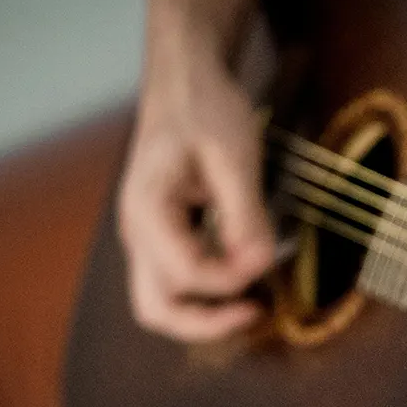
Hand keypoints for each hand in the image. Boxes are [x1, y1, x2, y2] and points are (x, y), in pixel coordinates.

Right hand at [118, 47, 274, 341]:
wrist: (185, 82)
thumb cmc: (205, 109)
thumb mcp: (234, 156)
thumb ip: (245, 213)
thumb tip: (260, 264)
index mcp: (147, 211)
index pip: (187, 275)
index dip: (233, 278)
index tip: (269, 259)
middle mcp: (137, 233)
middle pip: (156, 310)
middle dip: (207, 324)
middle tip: (256, 312)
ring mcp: (147, 238)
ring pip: (163, 303)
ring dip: (206, 313)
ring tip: (253, 302)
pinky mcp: (164, 237)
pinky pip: (177, 282)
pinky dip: (208, 293)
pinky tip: (243, 276)